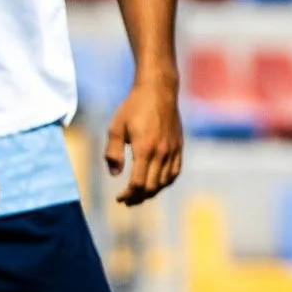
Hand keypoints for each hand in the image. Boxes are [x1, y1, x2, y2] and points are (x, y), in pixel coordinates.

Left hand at [103, 75, 183, 204]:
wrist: (158, 91)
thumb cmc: (133, 107)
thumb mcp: (115, 128)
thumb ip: (113, 153)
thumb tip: (115, 174)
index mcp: (144, 149)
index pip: (138, 183)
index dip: (128, 194)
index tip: (119, 198)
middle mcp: (161, 153)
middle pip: (152, 187)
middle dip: (138, 197)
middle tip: (127, 200)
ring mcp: (172, 150)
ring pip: (164, 182)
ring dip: (151, 192)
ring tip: (139, 195)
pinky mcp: (179, 147)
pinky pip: (175, 172)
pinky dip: (165, 182)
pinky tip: (156, 184)